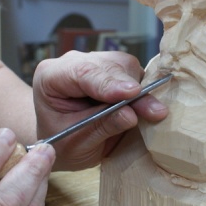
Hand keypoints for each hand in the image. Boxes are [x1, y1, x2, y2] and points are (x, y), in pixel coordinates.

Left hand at [33, 51, 168, 170]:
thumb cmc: (61, 142)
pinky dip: (144, 90)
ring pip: (125, 65)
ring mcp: (95, 63)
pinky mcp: (113, 69)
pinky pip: (134, 73)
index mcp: (51, 76)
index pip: (82, 72)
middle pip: (109, 65)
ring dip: (142, 89)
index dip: (109, 82)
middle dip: (132, 89)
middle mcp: (73, 62)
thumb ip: (101, 127)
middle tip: (154, 111)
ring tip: (152, 112)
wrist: (61, 141)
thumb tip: (131, 115)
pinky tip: (149, 107)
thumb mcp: (76, 143)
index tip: (133, 93)